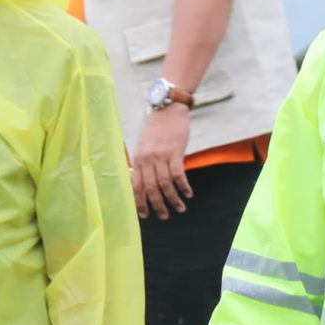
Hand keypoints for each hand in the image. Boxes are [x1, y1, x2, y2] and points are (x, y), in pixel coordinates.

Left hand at [132, 105, 193, 219]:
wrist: (168, 108)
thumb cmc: (156, 127)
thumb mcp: (143, 145)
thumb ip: (143, 162)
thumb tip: (142, 181)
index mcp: (138, 158)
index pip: (136, 186)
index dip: (140, 202)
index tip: (144, 215)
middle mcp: (147, 159)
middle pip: (151, 188)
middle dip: (157, 205)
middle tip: (164, 216)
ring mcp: (161, 156)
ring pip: (165, 184)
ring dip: (173, 199)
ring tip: (180, 208)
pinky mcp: (175, 152)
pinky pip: (178, 175)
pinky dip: (183, 186)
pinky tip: (188, 193)